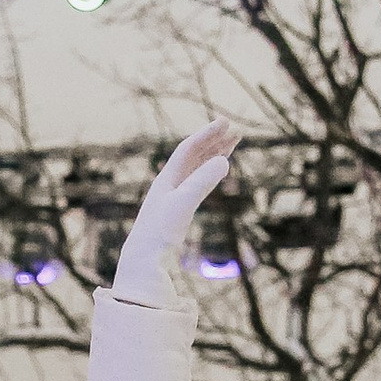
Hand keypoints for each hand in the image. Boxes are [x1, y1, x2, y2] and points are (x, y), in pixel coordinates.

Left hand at [115, 119, 239, 293]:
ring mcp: (174, 195)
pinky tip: (219, 168)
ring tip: (233, 143)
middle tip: (234, 129)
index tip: (225, 123)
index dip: (207, 135)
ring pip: (197, 167)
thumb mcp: (184, 203)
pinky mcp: (179, 208)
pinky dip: (210, 171)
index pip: (189, 149)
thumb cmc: (160, 231)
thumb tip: (224, 161)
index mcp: (167, 178)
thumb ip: (202, 182)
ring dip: (214, 154)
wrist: (145, 258)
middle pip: (194, 154)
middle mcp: (170, 182)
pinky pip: (198, 181)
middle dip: (214, 141)